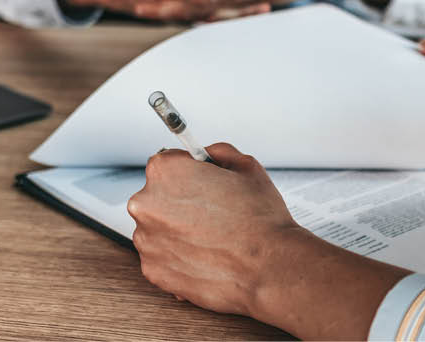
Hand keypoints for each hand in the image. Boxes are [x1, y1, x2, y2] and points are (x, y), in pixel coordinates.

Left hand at [128, 143, 408, 338]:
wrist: (274, 269)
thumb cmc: (267, 219)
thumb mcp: (250, 168)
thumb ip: (222, 154)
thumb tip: (212, 153)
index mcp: (169, 172)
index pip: (165, 160)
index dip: (190, 172)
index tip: (199, 180)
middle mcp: (150, 204)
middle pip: (159, 194)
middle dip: (184, 201)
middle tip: (216, 212)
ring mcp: (150, 240)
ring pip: (159, 227)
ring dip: (181, 230)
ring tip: (219, 237)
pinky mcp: (156, 272)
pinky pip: (163, 257)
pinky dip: (180, 257)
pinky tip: (212, 256)